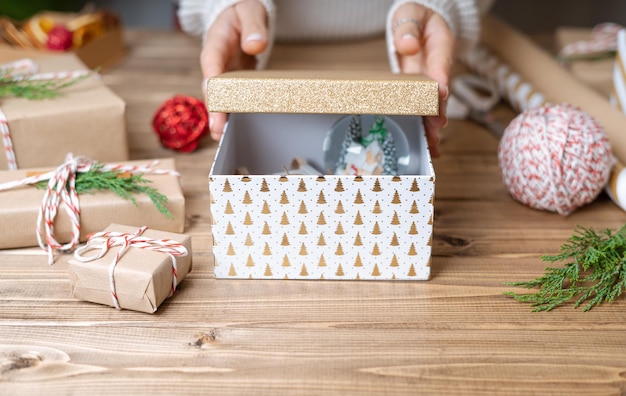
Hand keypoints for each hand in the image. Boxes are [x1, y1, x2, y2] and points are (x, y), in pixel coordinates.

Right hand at [201, 0, 266, 139]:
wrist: (240, 17)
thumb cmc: (243, 13)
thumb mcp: (249, 12)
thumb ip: (253, 27)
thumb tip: (255, 46)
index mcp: (215, 43)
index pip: (211, 64)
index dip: (212, 85)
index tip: (215, 102)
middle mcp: (215, 63)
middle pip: (211, 88)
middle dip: (214, 110)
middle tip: (218, 131)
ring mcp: (222, 74)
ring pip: (219, 98)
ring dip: (220, 117)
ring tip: (223, 137)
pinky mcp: (232, 83)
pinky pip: (231, 100)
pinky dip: (232, 114)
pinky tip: (236, 130)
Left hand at [391, 3, 455, 157]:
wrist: (421, 23)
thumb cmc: (416, 18)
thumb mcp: (411, 14)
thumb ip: (408, 27)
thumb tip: (406, 46)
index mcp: (441, 45)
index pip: (441, 63)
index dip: (440, 79)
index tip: (440, 92)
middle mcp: (439, 67)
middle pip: (440, 92)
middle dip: (438, 110)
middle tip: (435, 127)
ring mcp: (432, 81)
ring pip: (435, 106)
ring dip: (433, 125)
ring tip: (432, 144)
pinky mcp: (422, 92)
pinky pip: (425, 109)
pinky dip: (426, 127)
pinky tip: (429, 145)